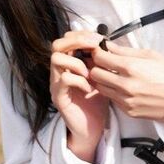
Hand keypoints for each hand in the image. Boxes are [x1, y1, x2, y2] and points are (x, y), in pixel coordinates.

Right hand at [50, 31, 109, 146]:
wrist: (92, 128)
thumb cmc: (96, 101)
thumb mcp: (101, 76)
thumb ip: (101, 61)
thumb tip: (107, 42)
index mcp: (69, 63)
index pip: (66, 38)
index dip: (82, 35)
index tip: (100, 39)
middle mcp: (59, 71)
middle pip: (57, 44)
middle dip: (77, 41)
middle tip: (94, 48)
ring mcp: (56, 83)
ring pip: (56, 59)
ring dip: (77, 62)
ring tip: (90, 73)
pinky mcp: (59, 97)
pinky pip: (64, 79)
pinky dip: (79, 80)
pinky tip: (89, 88)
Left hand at [88, 40, 163, 122]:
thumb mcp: (150, 55)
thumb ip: (125, 51)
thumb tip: (108, 45)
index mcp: (131, 68)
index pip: (100, 58)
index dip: (98, 52)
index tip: (100, 51)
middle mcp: (126, 85)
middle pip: (95, 74)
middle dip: (97, 66)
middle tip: (104, 63)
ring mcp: (127, 100)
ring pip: (101, 88)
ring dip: (104, 80)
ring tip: (114, 75)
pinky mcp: (129, 111)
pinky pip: (112, 99)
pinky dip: (114, 92)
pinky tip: (124, 87)